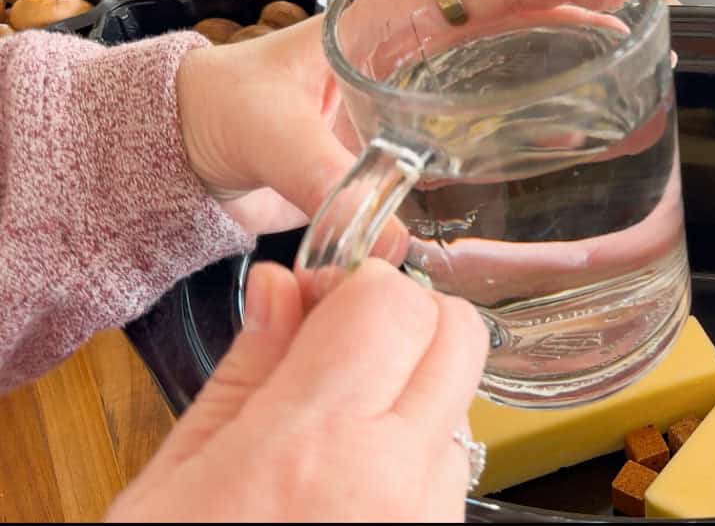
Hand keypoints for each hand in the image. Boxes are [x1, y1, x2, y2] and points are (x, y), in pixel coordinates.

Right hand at [107, 258, 488, 521]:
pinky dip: (418, 440)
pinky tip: (356, 470)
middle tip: (342, 344)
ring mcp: (430, 514)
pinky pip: (453, 458)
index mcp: (311, 444)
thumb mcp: (176, 481)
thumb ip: (246, 370)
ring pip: (463, 395)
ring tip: (338, 422)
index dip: (357, 285)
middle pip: (458, 334)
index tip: (318, 301)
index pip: (392, 302)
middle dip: (407, 317)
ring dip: (416, 382)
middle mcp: (394, 474)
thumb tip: (282, 289)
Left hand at [175, 0, 630, 248]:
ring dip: (560, 46)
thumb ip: (325, 180)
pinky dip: (530, 107)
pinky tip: (567, 126)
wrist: (197, 147)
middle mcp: (409, 43)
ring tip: (617, 52)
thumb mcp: (270, 135)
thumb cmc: (226, 113)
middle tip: (628, 4)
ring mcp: (416, 82)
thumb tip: (391, 242)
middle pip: (507, 6)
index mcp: (380, 19)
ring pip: (504, 51)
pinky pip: (484, 105)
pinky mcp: (415, 126)